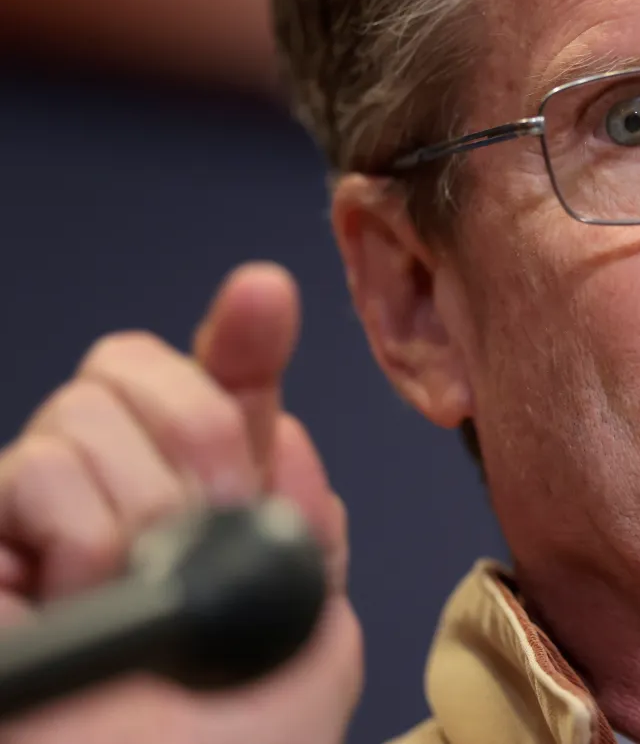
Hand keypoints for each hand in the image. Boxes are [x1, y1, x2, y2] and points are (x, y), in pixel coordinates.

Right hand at [0, 264, 361, 742]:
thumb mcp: (313, 639)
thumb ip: (308, 530)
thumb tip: (288, 436)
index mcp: (204, 512)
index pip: (213, 389)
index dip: (240, 337)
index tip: (264, 299)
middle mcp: (115, 504)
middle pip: (130, 371)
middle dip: (196, 433)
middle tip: (210, 525)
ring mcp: (37, 529)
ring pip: (78, 415)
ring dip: (138, 505)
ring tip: (138, 590)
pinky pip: (27, 475)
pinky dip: (78, 534)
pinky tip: (86, 600)